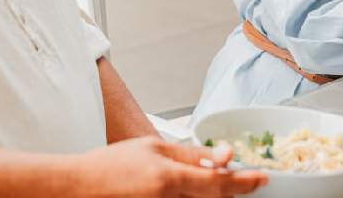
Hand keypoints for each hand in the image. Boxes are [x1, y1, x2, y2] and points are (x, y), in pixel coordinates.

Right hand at [69, 136, 266, 197]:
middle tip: (241, 176)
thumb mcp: (154, 148)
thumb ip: (191, 155)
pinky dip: (196, 197)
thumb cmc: (112, 166)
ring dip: (213, 194)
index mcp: (169, 181)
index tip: (262, 177)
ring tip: (209, 179)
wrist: (80, 187)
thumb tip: (224, 155)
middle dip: (231, 189)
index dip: (245, 182)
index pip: (220, 185)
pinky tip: (192, 188)